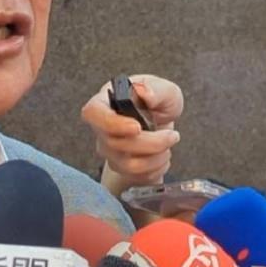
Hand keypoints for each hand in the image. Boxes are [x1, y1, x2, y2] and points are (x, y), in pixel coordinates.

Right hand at [81, 74, 183, 196]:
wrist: (161, 121)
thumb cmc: (158, 101)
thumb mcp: (165, 90)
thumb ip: (156, 89)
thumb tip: (145, 93)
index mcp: (106, 101)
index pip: (93, 113)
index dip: (111, 124)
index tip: (137, 127)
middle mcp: (101, 128)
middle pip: (115, 144)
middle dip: (151, 143)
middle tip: (173, 135)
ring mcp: (108, 150)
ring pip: (128, 165)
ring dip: (157, 158)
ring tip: (168, 145)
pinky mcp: (120, 168)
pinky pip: (138, 177)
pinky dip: (157, 168)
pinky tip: (162, 155)